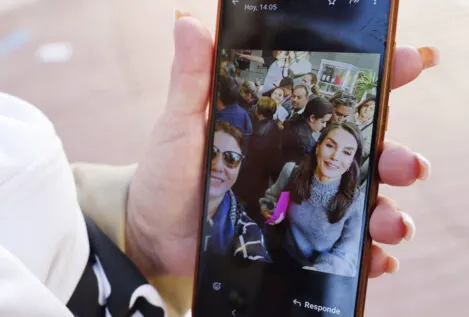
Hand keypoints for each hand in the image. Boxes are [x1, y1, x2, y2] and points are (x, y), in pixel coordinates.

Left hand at [125, 15, 438, 278]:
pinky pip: (339, 249)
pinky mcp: (294, 241)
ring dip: (387, 211)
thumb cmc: (168, 172)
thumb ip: (192, 77)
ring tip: (390, 222)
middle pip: (363, 156)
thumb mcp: (181, 122)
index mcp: (282, 128)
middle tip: (406, 164)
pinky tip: (375, 261)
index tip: (408, 65)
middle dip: (395, 157)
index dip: (377, 81)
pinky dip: (364, 256)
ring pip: (360, 204)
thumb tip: (189, 22)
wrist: (156, 229)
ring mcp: (300, 204)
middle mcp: (300, 163)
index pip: (337, 101)